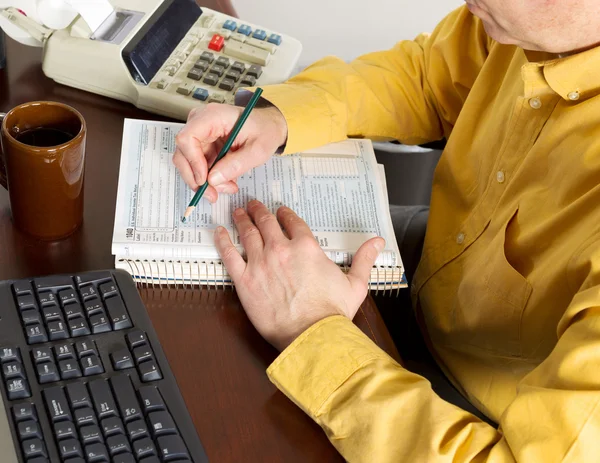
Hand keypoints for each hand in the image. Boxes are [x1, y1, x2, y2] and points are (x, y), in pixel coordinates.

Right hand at [173, 103, 287, 201]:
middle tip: (213, 195)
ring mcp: (199, 133)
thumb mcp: (258, 150)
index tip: (205, 180)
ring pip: (188, 163)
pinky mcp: (202, 144)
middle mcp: (200, 122)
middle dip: (196, 178)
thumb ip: (236, 164)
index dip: (192, 161)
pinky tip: (226, 181)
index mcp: (213, 116)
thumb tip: (212, 180)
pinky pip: (198, 165)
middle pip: (183, 153)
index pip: (187, 138)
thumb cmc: (265, 131)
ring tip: (228, 187)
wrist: (268, 125)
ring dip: (205, 181)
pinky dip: (209, 178)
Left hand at [214, 200, 384, 350]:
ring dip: (242, 219)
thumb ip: (364, 259)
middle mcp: (281, 250)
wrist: (311, 337)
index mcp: (306, 247)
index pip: (292, 222)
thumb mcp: (355, 284)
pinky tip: (219, 232)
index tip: (280, 212)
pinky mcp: (245, 281)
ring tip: (238, 212)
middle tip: (253, 204)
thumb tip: (377, 242)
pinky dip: (223, 241)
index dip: (285, 214)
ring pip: (247, 233)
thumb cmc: (331, 314)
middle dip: (259, 211)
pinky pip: (229, 255)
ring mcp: (260, 264)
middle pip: (266, 222)